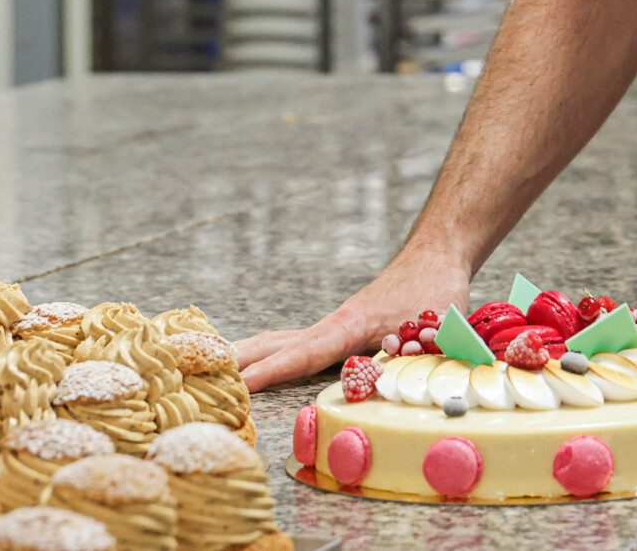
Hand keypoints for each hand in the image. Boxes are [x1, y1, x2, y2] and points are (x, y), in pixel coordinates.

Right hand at [234, 247, 471, 390]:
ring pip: (285, 341)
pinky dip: (276, 353)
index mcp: (350, 325)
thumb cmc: (436, 288)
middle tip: (197, 375)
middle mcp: (335, 324)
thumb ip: (414, 357)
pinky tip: (263, 362)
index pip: (304, 353)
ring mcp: (337, 324)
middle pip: (278, 344)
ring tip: (215, 372)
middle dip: (240, 362)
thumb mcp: (434, 328)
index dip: (273, 372)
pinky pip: (302, 344)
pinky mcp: (346, 327)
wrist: (438, 251)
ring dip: (252, 356)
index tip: (239, 385)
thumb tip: (395, 384)